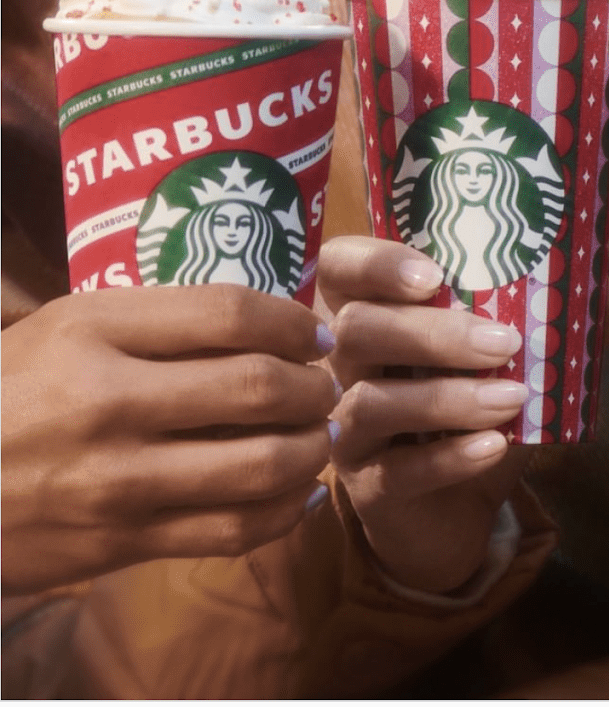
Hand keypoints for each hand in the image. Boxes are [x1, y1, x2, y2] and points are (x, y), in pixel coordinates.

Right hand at [1, 286, 336, 593]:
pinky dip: (284, 511)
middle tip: (329, 388)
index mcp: (91, 331)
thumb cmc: (6, 392)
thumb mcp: (60, 329)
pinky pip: (233, 530)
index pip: (229, 313)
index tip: (317, 334)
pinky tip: (300, 492)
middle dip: (316, 387)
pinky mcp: (120, 542)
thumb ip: (152, 321)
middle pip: (259, 387)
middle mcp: (107, 401)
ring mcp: (116, 479)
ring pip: (261, 464)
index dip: (294, 323)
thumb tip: (266, 319)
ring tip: (323, 438)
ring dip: (314, 449)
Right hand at [319, 237, 608, 593]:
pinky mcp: (367, 487)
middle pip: (356, 329)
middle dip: (431, 332)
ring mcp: (347, 427)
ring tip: (513, 397)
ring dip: (445, 397)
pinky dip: (448, 458)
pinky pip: (396, 470)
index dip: (376, 262)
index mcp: (373, 311)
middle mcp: (344, 364)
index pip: (342, 267)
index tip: (434, 274)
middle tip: (503, 341)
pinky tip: (493, 447)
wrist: (456, 509)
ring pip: (371, 401)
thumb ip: (567, 322)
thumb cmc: (478, 411)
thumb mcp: (523, 362)